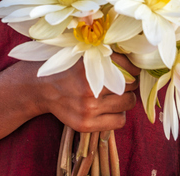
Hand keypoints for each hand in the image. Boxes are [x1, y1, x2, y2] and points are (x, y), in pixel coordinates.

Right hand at [19, 59, 136, 131]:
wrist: (42, 88)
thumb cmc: (68, 69)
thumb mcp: (84, 55)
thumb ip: (107, 56)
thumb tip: (137, 63)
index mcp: (90, 64)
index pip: (128, 67)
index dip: (133, 68)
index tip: (132, 70)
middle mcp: (90, 86)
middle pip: (130, 85)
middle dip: (129, 83)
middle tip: (122, 82)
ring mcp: (88, 107)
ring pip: (127, 103)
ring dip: (126, 99)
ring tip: (116, 96)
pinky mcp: (86, 124)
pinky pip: (119, 121)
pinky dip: (119, 114)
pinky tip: (110, 109)